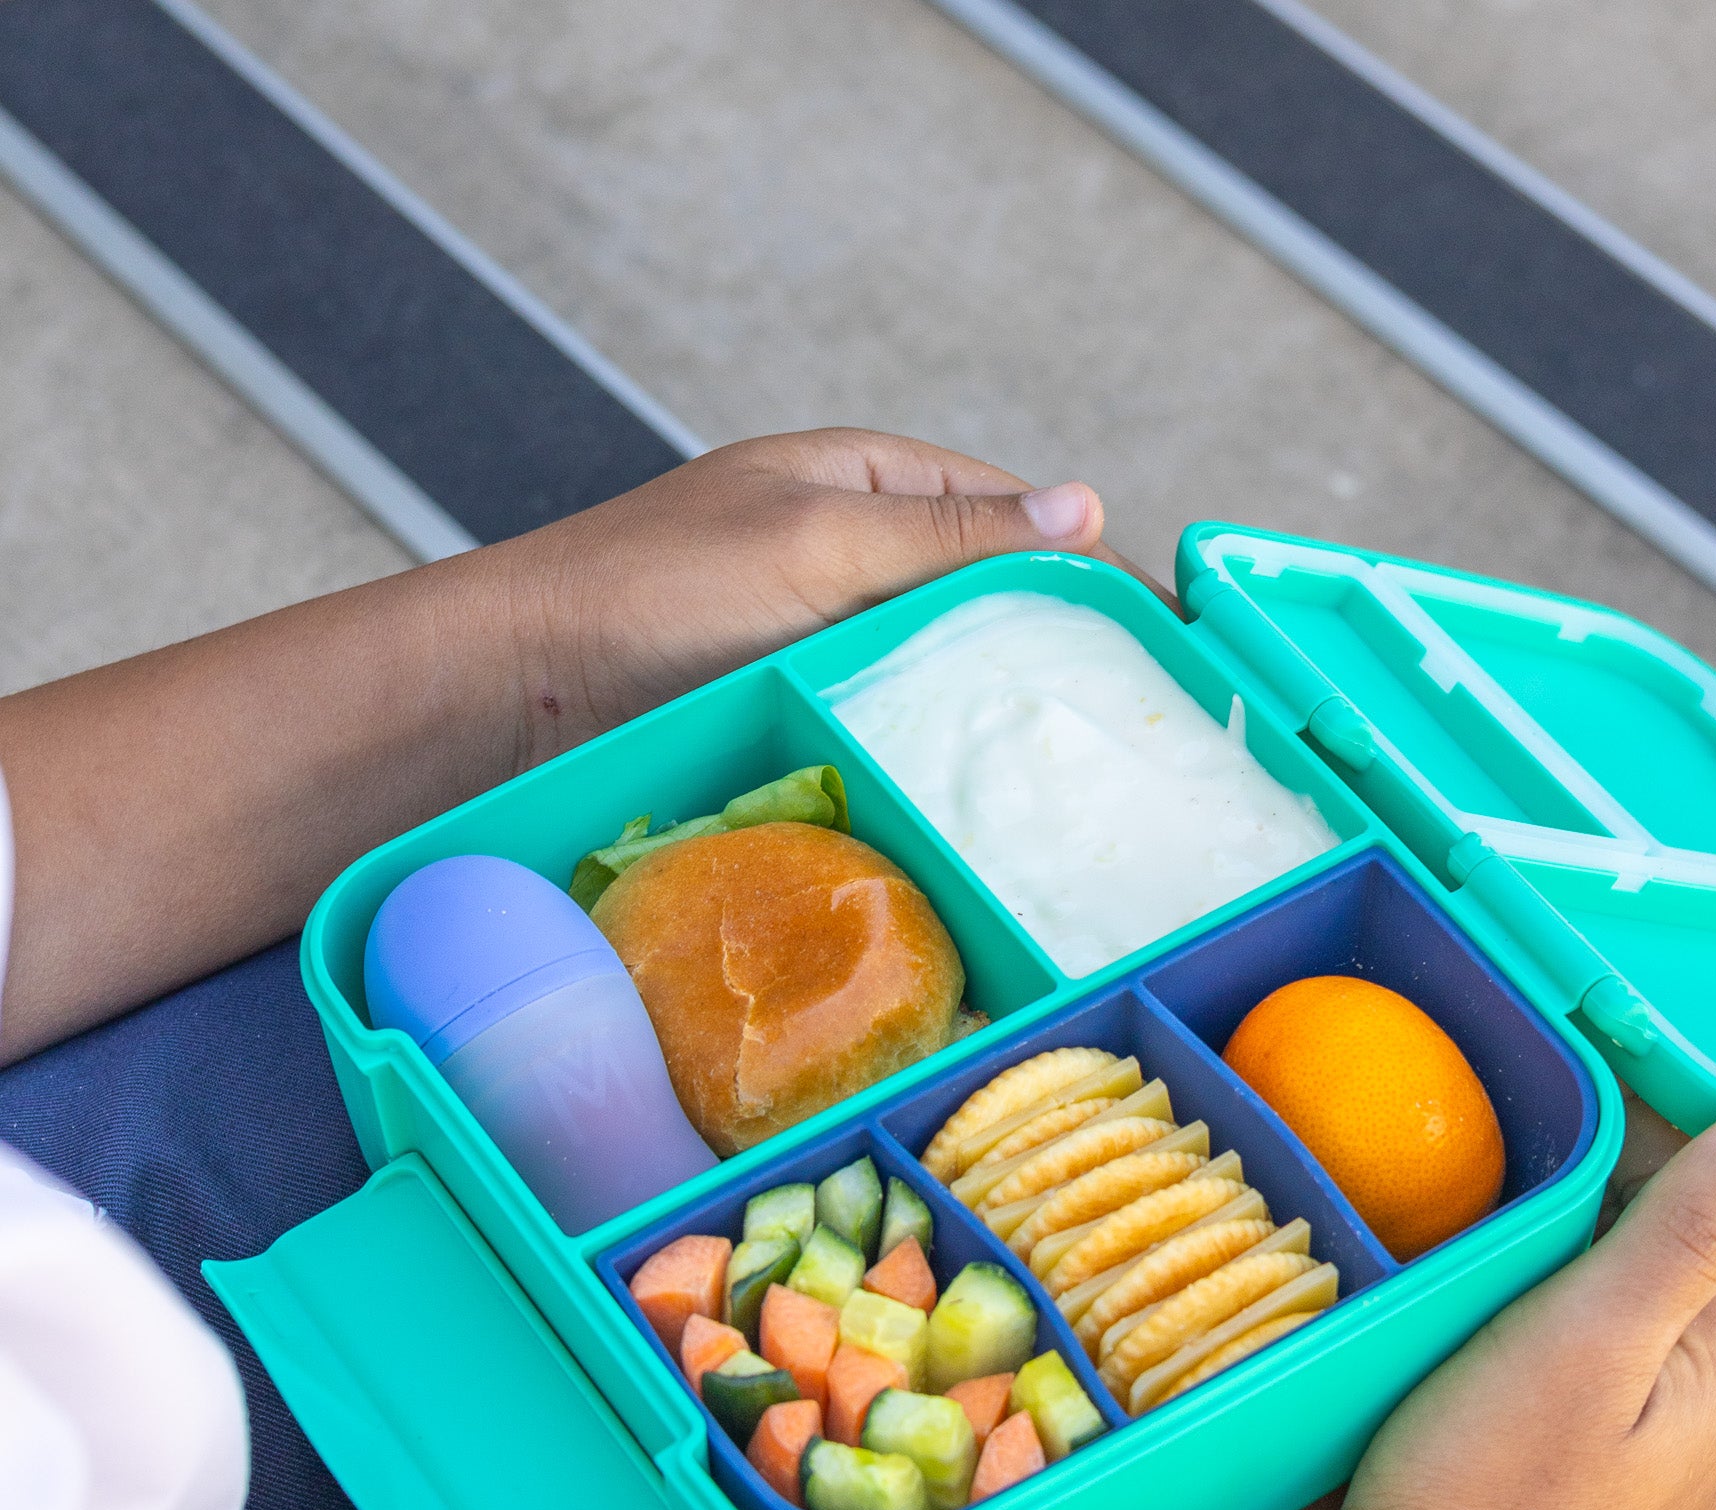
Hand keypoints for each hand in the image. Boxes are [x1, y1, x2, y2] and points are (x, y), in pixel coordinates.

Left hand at [495, 428, 1155, 765]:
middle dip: (1063, 647)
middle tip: (1146, 724)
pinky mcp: (796, 707)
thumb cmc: (651, 594)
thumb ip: (949, 534)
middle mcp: (853, 552)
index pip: (1018, 517)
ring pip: (945, 668)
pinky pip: (894, 723)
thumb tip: (1087, 510)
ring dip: (1003, 710)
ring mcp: (825, 635)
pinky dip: (940, 751)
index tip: (1171, 643)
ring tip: (1084, 772)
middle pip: (990, 596)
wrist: (516, 692)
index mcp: (866, 480)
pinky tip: (978, 796)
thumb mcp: (816, 541)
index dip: (1097, 572)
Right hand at [1273, 1106, 1715, 1509]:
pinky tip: (1429, 1375)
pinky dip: (1487, 1368)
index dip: (1594, 1177)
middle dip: (1548, 1244)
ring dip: (1510, 1304)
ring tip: (1431, 1295)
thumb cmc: (1485, 1497)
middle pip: (1625, 1282)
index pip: (1682, 1222)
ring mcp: (1622, 1485)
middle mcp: (1690, 1437)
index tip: (1505, 1166)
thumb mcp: (1589, 1341)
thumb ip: (1687, 1232)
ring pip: (1574, 1342)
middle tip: (1454, 1230)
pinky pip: (1533, 1401)